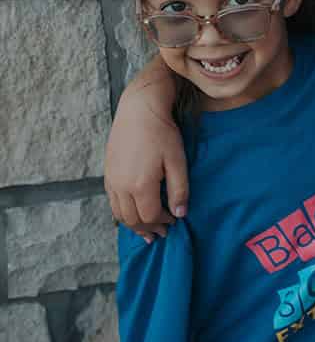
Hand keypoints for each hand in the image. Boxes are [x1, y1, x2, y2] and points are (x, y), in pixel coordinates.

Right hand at [104, 78, 188, 238]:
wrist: (138, 109)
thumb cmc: (162, 133)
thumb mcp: (177, 161)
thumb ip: (179, 190)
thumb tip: (180, 214)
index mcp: (140, 185)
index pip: (150, 216)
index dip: (163, 222)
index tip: (174, 222)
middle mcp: (121, 186)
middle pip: (132, 219)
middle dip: (148, 228)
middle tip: (161, 232)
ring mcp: (111, 180)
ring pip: (119, 213)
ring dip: (133, 224)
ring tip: (146, 230)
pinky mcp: (107, 173)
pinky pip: (112, 201)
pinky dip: (123, 212)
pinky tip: (133, 211)